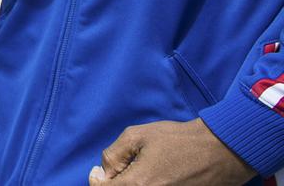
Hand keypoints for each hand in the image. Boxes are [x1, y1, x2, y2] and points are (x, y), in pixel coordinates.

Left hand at [90, 119, 253, 184]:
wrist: (219, 152)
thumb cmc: (178, 140)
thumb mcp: (137, 136)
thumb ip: (113, 154)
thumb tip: (104, 172)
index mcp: (138, 184)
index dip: (97, 181)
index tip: (99, 171)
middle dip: (114, 184)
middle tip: (118, 172)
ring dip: (130, 185)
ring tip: (138, 173)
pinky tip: (151, 178)